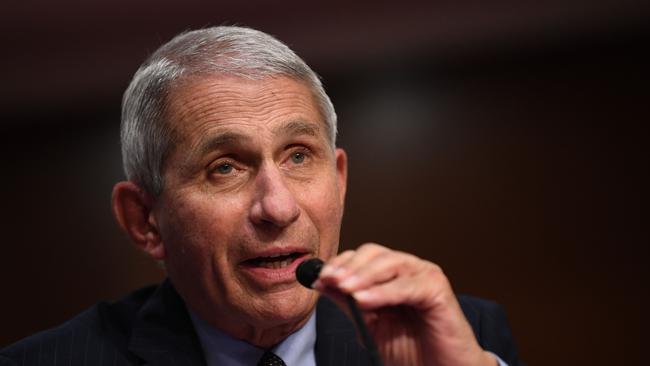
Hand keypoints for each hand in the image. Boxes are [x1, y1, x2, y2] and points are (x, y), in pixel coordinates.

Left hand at [314, 243, 496, 365]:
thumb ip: (349, 303)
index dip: (339, 264)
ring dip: (363, 275)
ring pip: (389, 264)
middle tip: (329, 280)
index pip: (361, 257)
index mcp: (391, 275)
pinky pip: (406, 286)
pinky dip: (383, 292)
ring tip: (344, 288)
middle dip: (348, 266)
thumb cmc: (411, 349)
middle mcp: (408, 269)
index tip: (319, 279)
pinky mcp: (438, 289)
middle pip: (374, 254)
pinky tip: (363, 300)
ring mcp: (424, 275)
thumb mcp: (370, 325)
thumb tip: (323, 284)